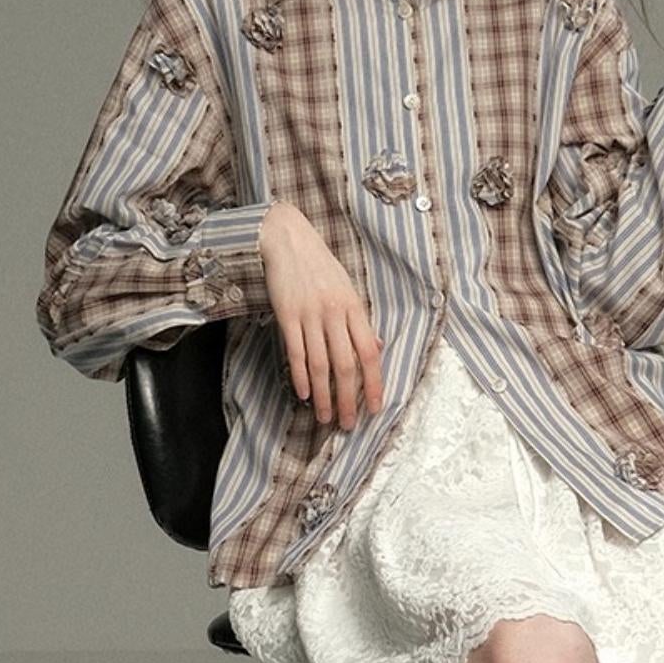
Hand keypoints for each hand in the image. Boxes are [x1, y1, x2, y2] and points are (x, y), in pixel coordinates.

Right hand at [260, 202, 384, 430]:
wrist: (287, 238)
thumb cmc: (319, 266)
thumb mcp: (348, 289)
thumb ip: (360, 321)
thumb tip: (376, 348)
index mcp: (354, 308)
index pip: (370, 353)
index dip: (375, 384)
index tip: (376, 408)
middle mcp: (335, 313)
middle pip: (345, 365)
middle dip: (348, 399)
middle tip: (348, 424)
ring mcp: (310, 314)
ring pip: (320, 364)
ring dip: (323, 395)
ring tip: (324, 417)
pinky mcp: (287, 315)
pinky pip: (296, 352)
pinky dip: (300, 376)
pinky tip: (303, 394)